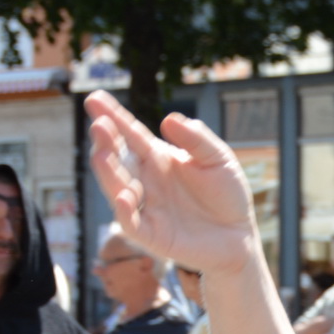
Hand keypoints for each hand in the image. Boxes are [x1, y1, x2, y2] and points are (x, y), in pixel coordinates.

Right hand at [85, 90, 260, 276]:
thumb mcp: (218, 159)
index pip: (130, 134)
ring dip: (107, 172)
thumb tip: (168, 120)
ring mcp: (145, 206)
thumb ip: (197, 139)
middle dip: (106, 142)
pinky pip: (131, 222)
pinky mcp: (150, 234)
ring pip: (117, 187)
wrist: (239, 235)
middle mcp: (145, 179)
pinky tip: (124, 196)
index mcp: (157, 157)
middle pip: (118, 158)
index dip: (112, 116)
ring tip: (101, 155)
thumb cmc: (227, 194)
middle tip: (100, 126)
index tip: (95, 98)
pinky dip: (125, 211)